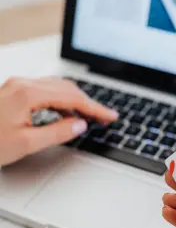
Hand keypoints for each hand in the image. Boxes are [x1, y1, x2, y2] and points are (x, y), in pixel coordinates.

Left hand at [0, 77, 117, 165]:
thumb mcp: (25, 143)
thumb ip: (57, 132)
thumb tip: (79, 124)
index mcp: (28, 94)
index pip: (72, 97)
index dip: (95, 107)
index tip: (109, 116)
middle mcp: (23, 84)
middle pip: (66, 87)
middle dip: (88, 101)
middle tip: (104, 116)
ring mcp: (17, 85)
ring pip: (56, 87)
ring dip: (75, 100)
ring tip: (89, 116)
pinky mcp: (13, 91)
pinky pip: (44, 90)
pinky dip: (60, 100)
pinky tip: (65, 112)